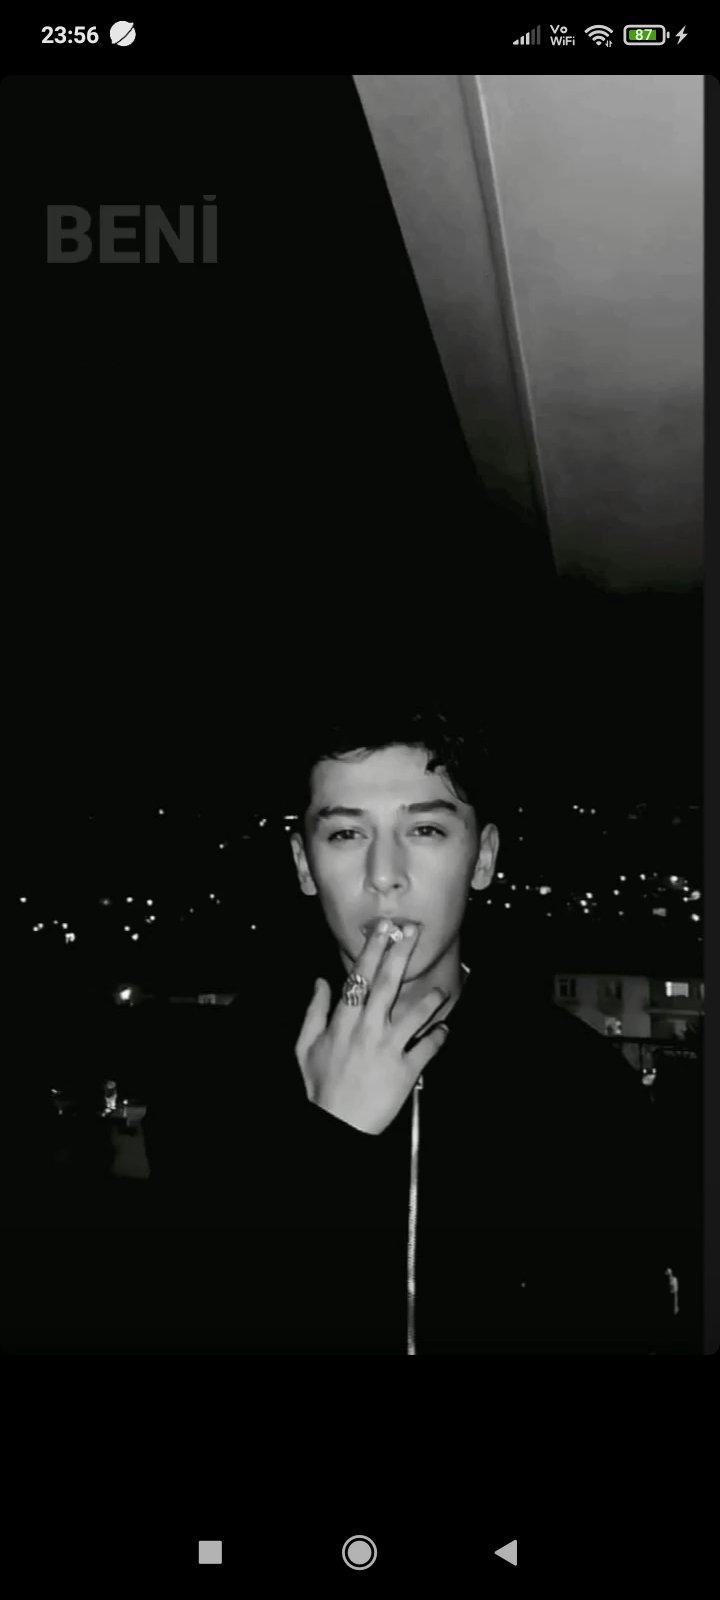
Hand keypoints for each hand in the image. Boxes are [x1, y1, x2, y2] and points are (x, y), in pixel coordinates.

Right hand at [294, 922, 450, 1134]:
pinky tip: (446, 1029)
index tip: (383, 930)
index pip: (359, 978)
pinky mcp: (406, 1070)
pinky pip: (427, 1048)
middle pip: (387, 985)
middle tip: (413, 931)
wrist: (336, 1125)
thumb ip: (314, 1012)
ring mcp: (388, 1049)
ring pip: (414, 1014)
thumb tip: (320, 981)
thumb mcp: (305, 1047)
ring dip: (430, 997)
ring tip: (441, 987)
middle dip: (400, 954)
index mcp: (343, 1022)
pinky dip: (439, 1037)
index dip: (372, 951)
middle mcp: (367, 1030)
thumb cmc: (320, 1086)